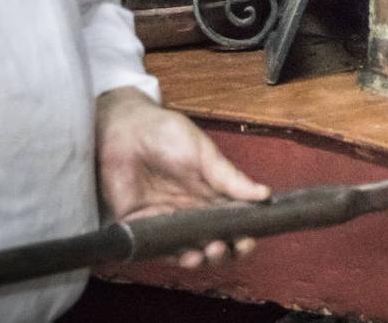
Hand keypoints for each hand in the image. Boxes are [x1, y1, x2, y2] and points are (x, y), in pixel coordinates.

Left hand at [95, 87, 270, 267]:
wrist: (124, 129)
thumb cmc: (165, 134)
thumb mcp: (203, 153)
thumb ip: (230, 178)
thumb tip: (264, 194)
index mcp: (211, 193)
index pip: (234, 222)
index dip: (244, 235)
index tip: (249, 240)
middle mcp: (191, 210)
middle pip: (214, 241)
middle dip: (226, 251)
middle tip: (230, 247)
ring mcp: (167, 220)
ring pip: (190, 250)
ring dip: (204, 258)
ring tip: (209, 251)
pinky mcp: (140, 226)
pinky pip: (159, 249)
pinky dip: (175, 257)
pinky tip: (187, 255)